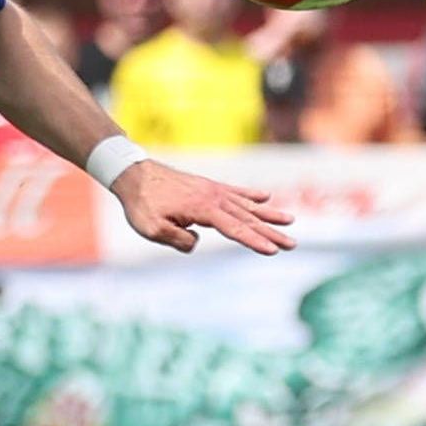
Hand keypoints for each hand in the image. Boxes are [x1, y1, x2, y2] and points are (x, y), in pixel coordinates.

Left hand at [112, 160, 297, 255]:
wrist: (132, 174)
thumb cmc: (141, 205)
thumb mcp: (153, 230)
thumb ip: (178, 240)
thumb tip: (196, 241)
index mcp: (203, 209)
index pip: (235, 229)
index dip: (254, 242)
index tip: (273, 251)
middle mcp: (213, 198)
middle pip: (247, 219)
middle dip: (270, 233)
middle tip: (292, 244)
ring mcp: (212, 190)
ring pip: (246, 205)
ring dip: (269, 214)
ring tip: (290, 221)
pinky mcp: (207, 187)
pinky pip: (235, 192)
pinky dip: (252, 195)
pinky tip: (267, 197)